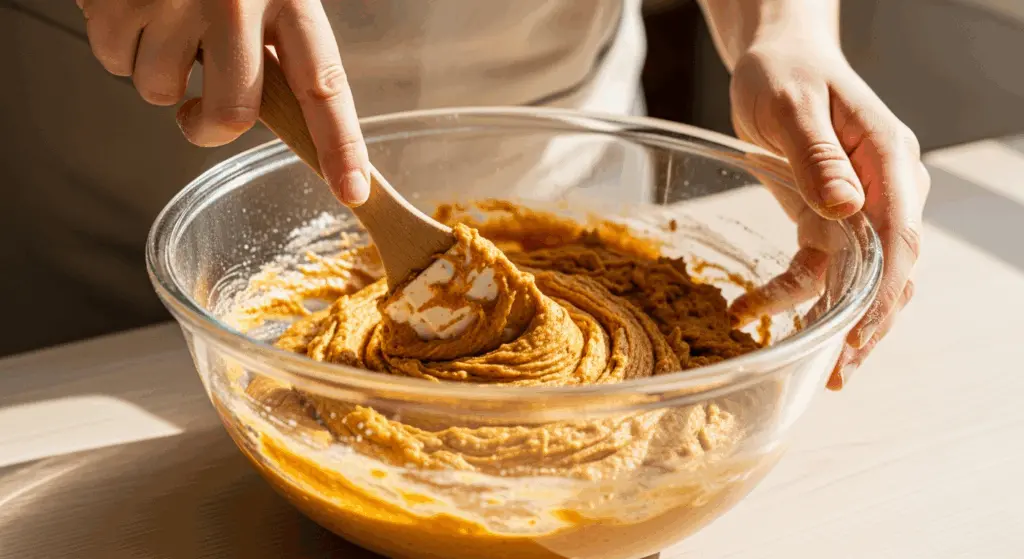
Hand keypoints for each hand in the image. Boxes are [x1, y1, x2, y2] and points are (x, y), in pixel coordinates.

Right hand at [77, 0, 369, 204]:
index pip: (324, 85)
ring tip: (165, 20)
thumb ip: (275, 40)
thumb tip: (270, 110)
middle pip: (231, 113)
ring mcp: (171, 0)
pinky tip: (133, 8)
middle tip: (200, 110)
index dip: (340, 145)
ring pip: (161, 93)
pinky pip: (114, 62)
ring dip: (160, 73)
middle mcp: (235, 1)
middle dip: (208, 127)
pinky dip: (120, 46)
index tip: (351, 191)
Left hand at [727, 38, 928, 388]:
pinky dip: (803, 297)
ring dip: (842, 324)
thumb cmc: (786, 75)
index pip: (901, 234)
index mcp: (888, 158)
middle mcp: (886, 189)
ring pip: (863, 279)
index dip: (885, 290)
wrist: (778, 63)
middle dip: (868, 323)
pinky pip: (825, 268)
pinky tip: (767, 314)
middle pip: (890, 268)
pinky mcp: (832, 219)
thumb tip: (847, 206)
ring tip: (823, 370)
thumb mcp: (793, 108)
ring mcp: (862, 208)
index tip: (861, 331)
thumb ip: (818, 157)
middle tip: (839, 370)